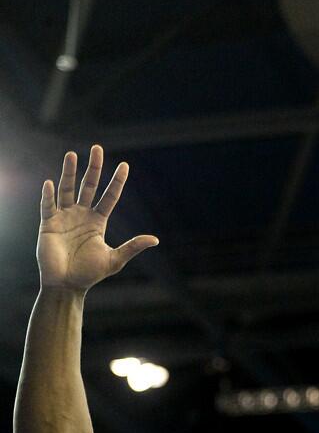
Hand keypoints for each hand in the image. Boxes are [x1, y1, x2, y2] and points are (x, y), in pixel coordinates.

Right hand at [37, 145, 157, 292]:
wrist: (67, 285)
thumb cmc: (90, 273)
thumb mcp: (115, 259)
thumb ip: (133, 247)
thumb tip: (155, 240)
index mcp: (98, 221)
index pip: (109, 196)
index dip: (117, 181)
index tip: (125, 165)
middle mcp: (81, 215)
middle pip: (89, 186)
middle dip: (93, 168)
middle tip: (98, 148)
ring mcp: (64, 217)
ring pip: (67, 189)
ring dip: (69, 172)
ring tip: (72, 154)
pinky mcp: (48, 224)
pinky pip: (48, 206)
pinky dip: (48, 195)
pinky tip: (51, 183)